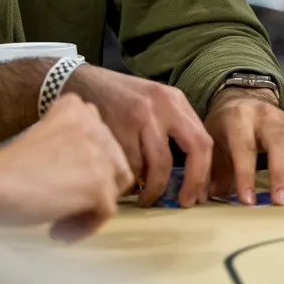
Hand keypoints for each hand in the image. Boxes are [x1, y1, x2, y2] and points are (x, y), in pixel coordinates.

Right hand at [0, 94, 132, 241]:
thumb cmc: (5, 168)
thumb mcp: (42, 135)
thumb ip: (71, 141)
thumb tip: (87, 169)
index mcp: (78, 109)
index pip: (102, 140)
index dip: (88, 166)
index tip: (67, 181)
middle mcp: (95, 127)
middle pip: (113, 164)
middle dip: (93, 188)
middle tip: (64, 204)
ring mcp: (99, 156)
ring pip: (113, 188)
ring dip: (90, 208)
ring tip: (61, 220)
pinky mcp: (97, 185)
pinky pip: (106, 212)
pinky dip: (84, 226)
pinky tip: (57, 231)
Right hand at [63, 65, 212, 207]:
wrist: (79, 82)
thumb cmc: (117, 99)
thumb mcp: (152, 103)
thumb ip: (170, 127)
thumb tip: (188, 171)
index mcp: (176, 100)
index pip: (203, 139)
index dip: (204, 171)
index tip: (198, 194)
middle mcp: (164, 105)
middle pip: (195, 147)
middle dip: (193, 180)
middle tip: (184, 201)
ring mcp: (142, 115)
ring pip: (158, 164)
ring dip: (152, 188)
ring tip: (145, 198)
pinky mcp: (118, 126)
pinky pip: (130, 165)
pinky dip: (129, 180)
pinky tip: (124, 182)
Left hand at [205, 87, 283, 205]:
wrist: (241, 100)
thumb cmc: (225, 128)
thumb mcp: (212, 143)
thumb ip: (211, 170)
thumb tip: (207, 197)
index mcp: (239, 119)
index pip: (245, 147)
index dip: (246, 175)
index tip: (248, 201)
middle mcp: (266, 116)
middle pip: (279, 144)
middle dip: (281, 174)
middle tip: (280, 201)